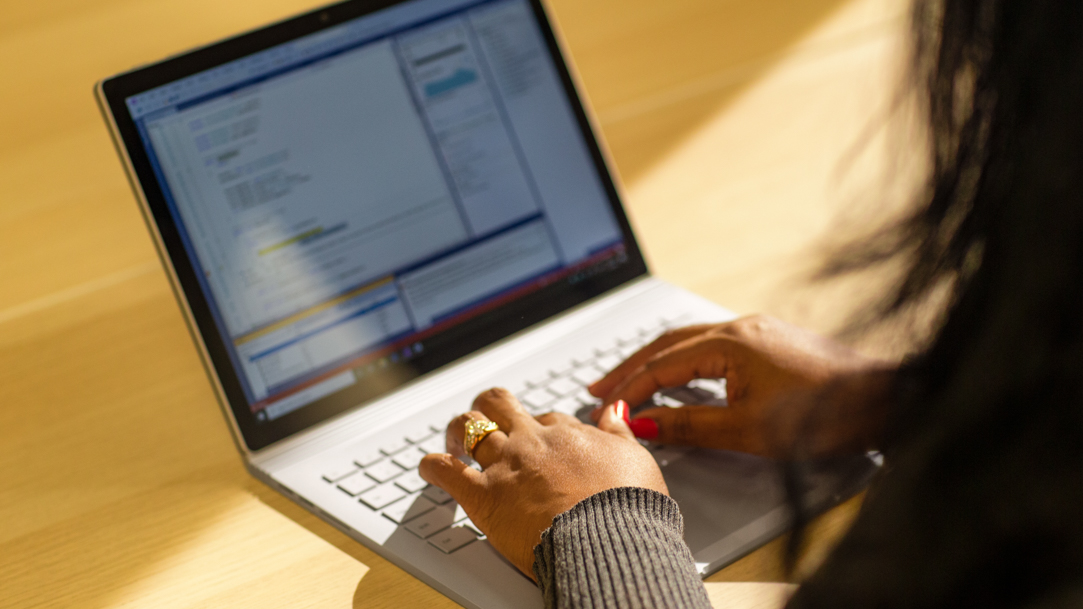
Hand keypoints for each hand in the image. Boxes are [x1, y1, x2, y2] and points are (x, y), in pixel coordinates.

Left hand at [418, 389, 665, 578]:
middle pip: (500, 405)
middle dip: (490, 408)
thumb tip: (615, 410)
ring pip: (469, 427)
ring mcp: (506, 466)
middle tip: (487, 420)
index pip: (547, 418)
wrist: (611, 540)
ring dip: (458, 430)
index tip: (539, 438)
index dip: (541, 426)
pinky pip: (446, 471)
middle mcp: (533, 443)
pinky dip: (432, 466)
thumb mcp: (637, 460)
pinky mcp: (484, 497)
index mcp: (569, 436)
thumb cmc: (629, 508)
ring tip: (455, 440)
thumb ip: (620, 434)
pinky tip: (429, 467)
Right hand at [590, 315, 893, 457]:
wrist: (888, 401)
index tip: (605, 407)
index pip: (661, 364)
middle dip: (631, 366)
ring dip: (657, 362)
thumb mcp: (747, 428)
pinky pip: (714, 346)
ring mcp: (759, 332)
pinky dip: (686, 361)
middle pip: (669, 344)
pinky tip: (682, 375)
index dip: (629, 388)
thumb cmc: (827, 414)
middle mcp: (742, 328)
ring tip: (630, 380)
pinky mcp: (774, 342)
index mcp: (730, 342)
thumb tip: (643, 423)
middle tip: (599, 386)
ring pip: (691, 342)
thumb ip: (689, 424)